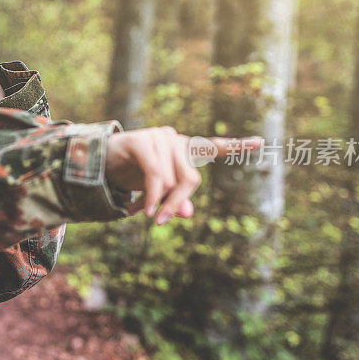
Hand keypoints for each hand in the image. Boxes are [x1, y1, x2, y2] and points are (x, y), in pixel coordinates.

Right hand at [105, 127, 263, 224]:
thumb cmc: (130, 174)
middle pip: (191, 179)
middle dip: (176, 205)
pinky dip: (149, 197)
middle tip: (161, 222)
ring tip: (140, 212)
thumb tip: (188, 214)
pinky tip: (138, 210)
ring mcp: (159, 137)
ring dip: (156, 203)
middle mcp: (175, 139)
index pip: (213, 147)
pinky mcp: (141, 140)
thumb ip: (175, 200)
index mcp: (183, 150)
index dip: (237, 145)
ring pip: (170, 181)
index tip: (261, 143)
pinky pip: (154, 176)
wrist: (96, 162)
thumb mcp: (155, 191)